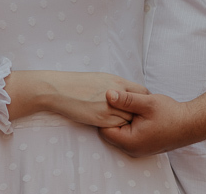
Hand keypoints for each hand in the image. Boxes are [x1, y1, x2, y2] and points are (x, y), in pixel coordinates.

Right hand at [6, 70, 147, 127]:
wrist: (61, 89)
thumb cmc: (80, 82)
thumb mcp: (102, 78)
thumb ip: (117, 86)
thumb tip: (127, 93)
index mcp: (117, 82)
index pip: (142, 92)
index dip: (144, 99)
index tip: (141, 104)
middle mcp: (117, 95)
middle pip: (138, 108)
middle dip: (138, 112)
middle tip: (135, 116)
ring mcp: (109, 108)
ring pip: (128, 119)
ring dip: (127, 121)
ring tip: (120, 120)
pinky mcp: (101, 120)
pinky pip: (116, 126)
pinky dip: (116, 126)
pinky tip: (110, 124)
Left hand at [98, 90, 197, 156]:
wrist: (191, 124)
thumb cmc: (170, 114)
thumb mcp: (147, 103)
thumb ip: (126, 99)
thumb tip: (107, 94)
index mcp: (130, 141)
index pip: (104, 130)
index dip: (103, 115)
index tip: (107, 101)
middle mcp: (131, 149)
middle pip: (111, 133)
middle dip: (112, 118)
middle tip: (117, 102)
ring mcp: (138, 150)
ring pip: (120, 134)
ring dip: (121, 121)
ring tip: (127, 106)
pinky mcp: (143, 146)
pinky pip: (129, 136)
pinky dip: (129, 125)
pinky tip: (135, 114)